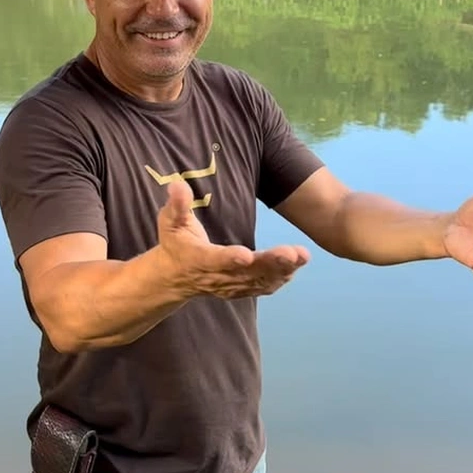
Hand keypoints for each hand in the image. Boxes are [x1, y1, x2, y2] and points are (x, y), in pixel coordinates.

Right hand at [157, 180, 309, 298]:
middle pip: (247, 272)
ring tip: (303, 256)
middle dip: (271, 263)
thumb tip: (178, 184)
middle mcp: (217, 276)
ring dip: (283, 270)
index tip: (246, 256)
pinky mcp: (240, 289)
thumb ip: (177, 205)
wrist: (175, 276)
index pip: (215, 260)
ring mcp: (230, 285)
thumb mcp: (170, 222)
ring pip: (259, 280)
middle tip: (293, 253)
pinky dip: (280, 278)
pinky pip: (263, 286)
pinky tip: (296, 266)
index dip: (230, 259)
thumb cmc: (175, 243)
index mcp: (199, 259)